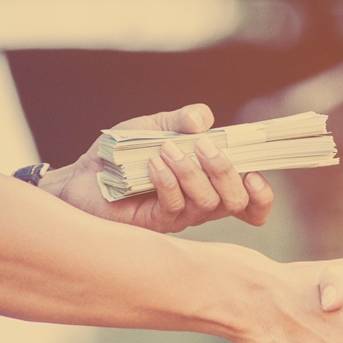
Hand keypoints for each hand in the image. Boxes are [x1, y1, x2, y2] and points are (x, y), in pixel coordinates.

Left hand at [44, 103, 274, 232]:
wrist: (80, 177)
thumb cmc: (121, 154)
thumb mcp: (153, 127)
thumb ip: (180, 120)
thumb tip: (204, 119)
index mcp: (209, 183)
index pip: (249, 203)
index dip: (261, 196)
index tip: (254, 174)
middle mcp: (199, 205)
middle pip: (234, 201)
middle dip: (225, 171)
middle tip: (203, 146)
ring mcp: (178, 217)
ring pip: (207, 204)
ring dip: (193, 172)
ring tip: (168, 149)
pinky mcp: (154, 224)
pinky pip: (174, 206)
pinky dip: (168, 181)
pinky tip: (153, 162)